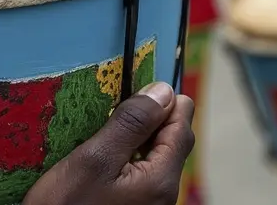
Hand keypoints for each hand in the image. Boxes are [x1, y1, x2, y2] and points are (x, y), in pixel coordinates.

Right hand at [25, 82, 193, 204]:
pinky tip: (105, 151)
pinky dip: (129, 153)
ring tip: (108, 123)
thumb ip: (131, 125)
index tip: (140, 83)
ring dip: (137, 135)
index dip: (166, 100)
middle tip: (119, 101)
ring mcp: (151, 202)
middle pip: (173, 141)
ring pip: (156, 155)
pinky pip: (143, 171)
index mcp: (161, 179)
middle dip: (153, 117)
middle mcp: (164, 193)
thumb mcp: (94, 159)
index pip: (182, 127)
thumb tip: (163, 92)